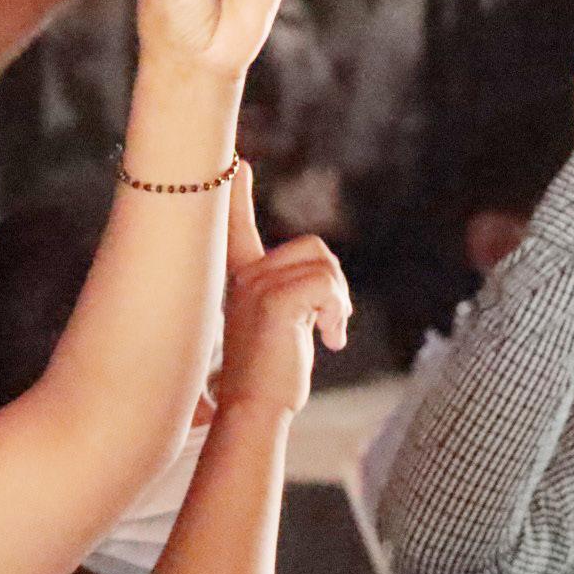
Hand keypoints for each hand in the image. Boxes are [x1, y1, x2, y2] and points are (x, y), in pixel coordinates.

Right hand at [214, 163, 350, 414]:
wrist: (253, 410)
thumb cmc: (267, 378)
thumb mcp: (275, 328)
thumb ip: (286, 298)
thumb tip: (320, 283)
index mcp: (240, 277)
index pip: (236, 225)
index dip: (238, 193)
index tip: (238, 163)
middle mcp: (243, 274)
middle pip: (314, 250)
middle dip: (332, 286)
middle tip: (327, 324)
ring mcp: (256, 285)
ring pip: (325, 268)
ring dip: (338, 304)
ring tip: (325, 334)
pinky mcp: (275, 301)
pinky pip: (328, 286)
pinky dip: (338, 313)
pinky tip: (326, 340)